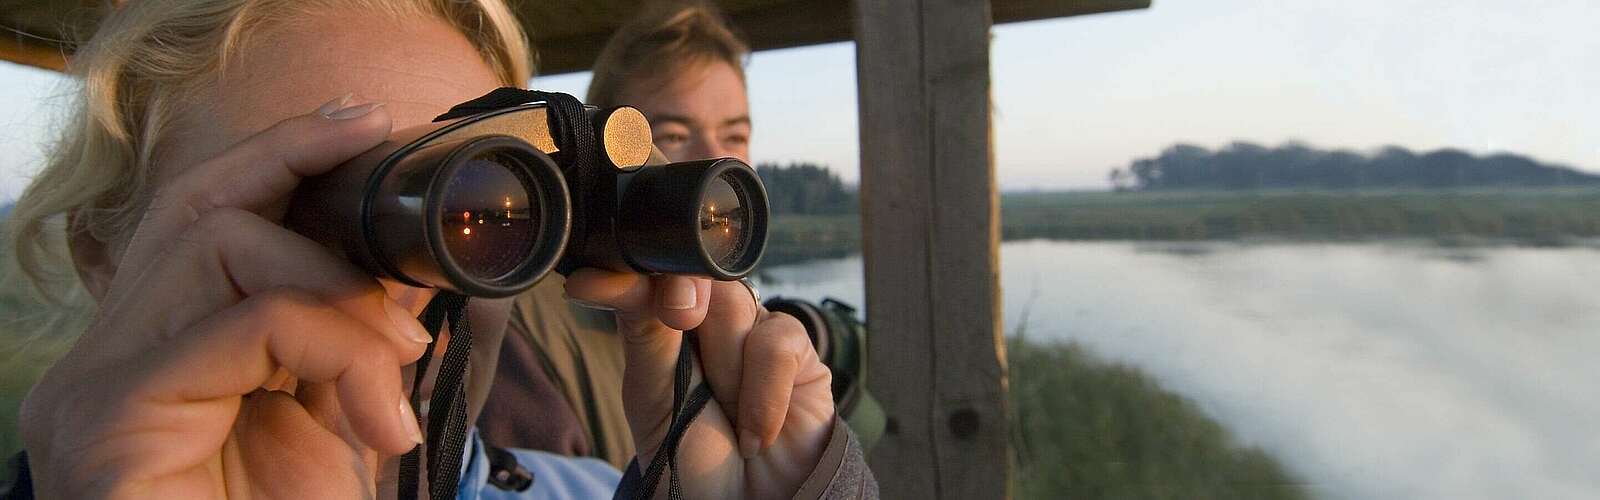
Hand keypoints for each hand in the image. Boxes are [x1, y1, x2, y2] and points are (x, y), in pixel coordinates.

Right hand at [18, 98, 432, 497]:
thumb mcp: (327, 422)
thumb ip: (340, 345)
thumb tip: (398, 279)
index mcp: (153, 354)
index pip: (201, 215)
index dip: (282, 157)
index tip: (368, 128)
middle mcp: (106, 360)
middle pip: (196, 206)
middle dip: (301, 177)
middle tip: (393, 218)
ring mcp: (96, 389)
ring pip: (218, 246)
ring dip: (336, 295)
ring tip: (390, 371)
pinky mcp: (111, 422)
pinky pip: (238, 326)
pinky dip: (330, 348)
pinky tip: (371, 417)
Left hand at [565, 271, 835, 498]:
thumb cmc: (689, 457)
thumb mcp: (651, 392)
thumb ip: (641, 328)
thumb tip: (607, 277)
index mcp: (669, 324)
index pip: (658, 273)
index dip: (642, 271)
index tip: (598, 284)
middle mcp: (716, 323)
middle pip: (703, 278)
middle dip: (683, 300)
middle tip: (678, 323)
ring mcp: (759, 336)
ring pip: (741, 307)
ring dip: (726, 369)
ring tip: (724, 415)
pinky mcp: (801, 359)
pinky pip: (779, 343)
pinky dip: (762, 394)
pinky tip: (754, 435)